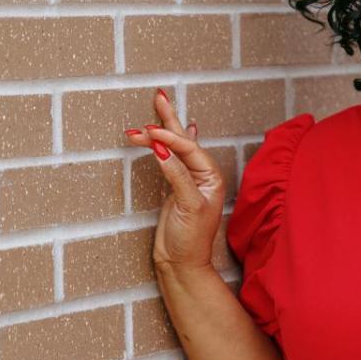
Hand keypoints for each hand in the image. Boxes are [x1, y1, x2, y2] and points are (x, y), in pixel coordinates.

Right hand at [125, 88, 225, 277]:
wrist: (181, 265)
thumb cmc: (189, 239)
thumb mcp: (187, 206)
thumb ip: (177, 176)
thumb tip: (161, 150)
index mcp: (211, 177)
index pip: (189, 149)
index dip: (169, 138)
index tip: (149, 132)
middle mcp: (202, 175)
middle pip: (184, 140)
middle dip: (169, 119)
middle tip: (158, 95)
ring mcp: (188, 180)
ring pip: (175, 147)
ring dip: (163, 129)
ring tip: (156, 105)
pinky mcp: (176, 187)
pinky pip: (174, 157)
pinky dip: (173, 142)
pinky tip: (182, 128)